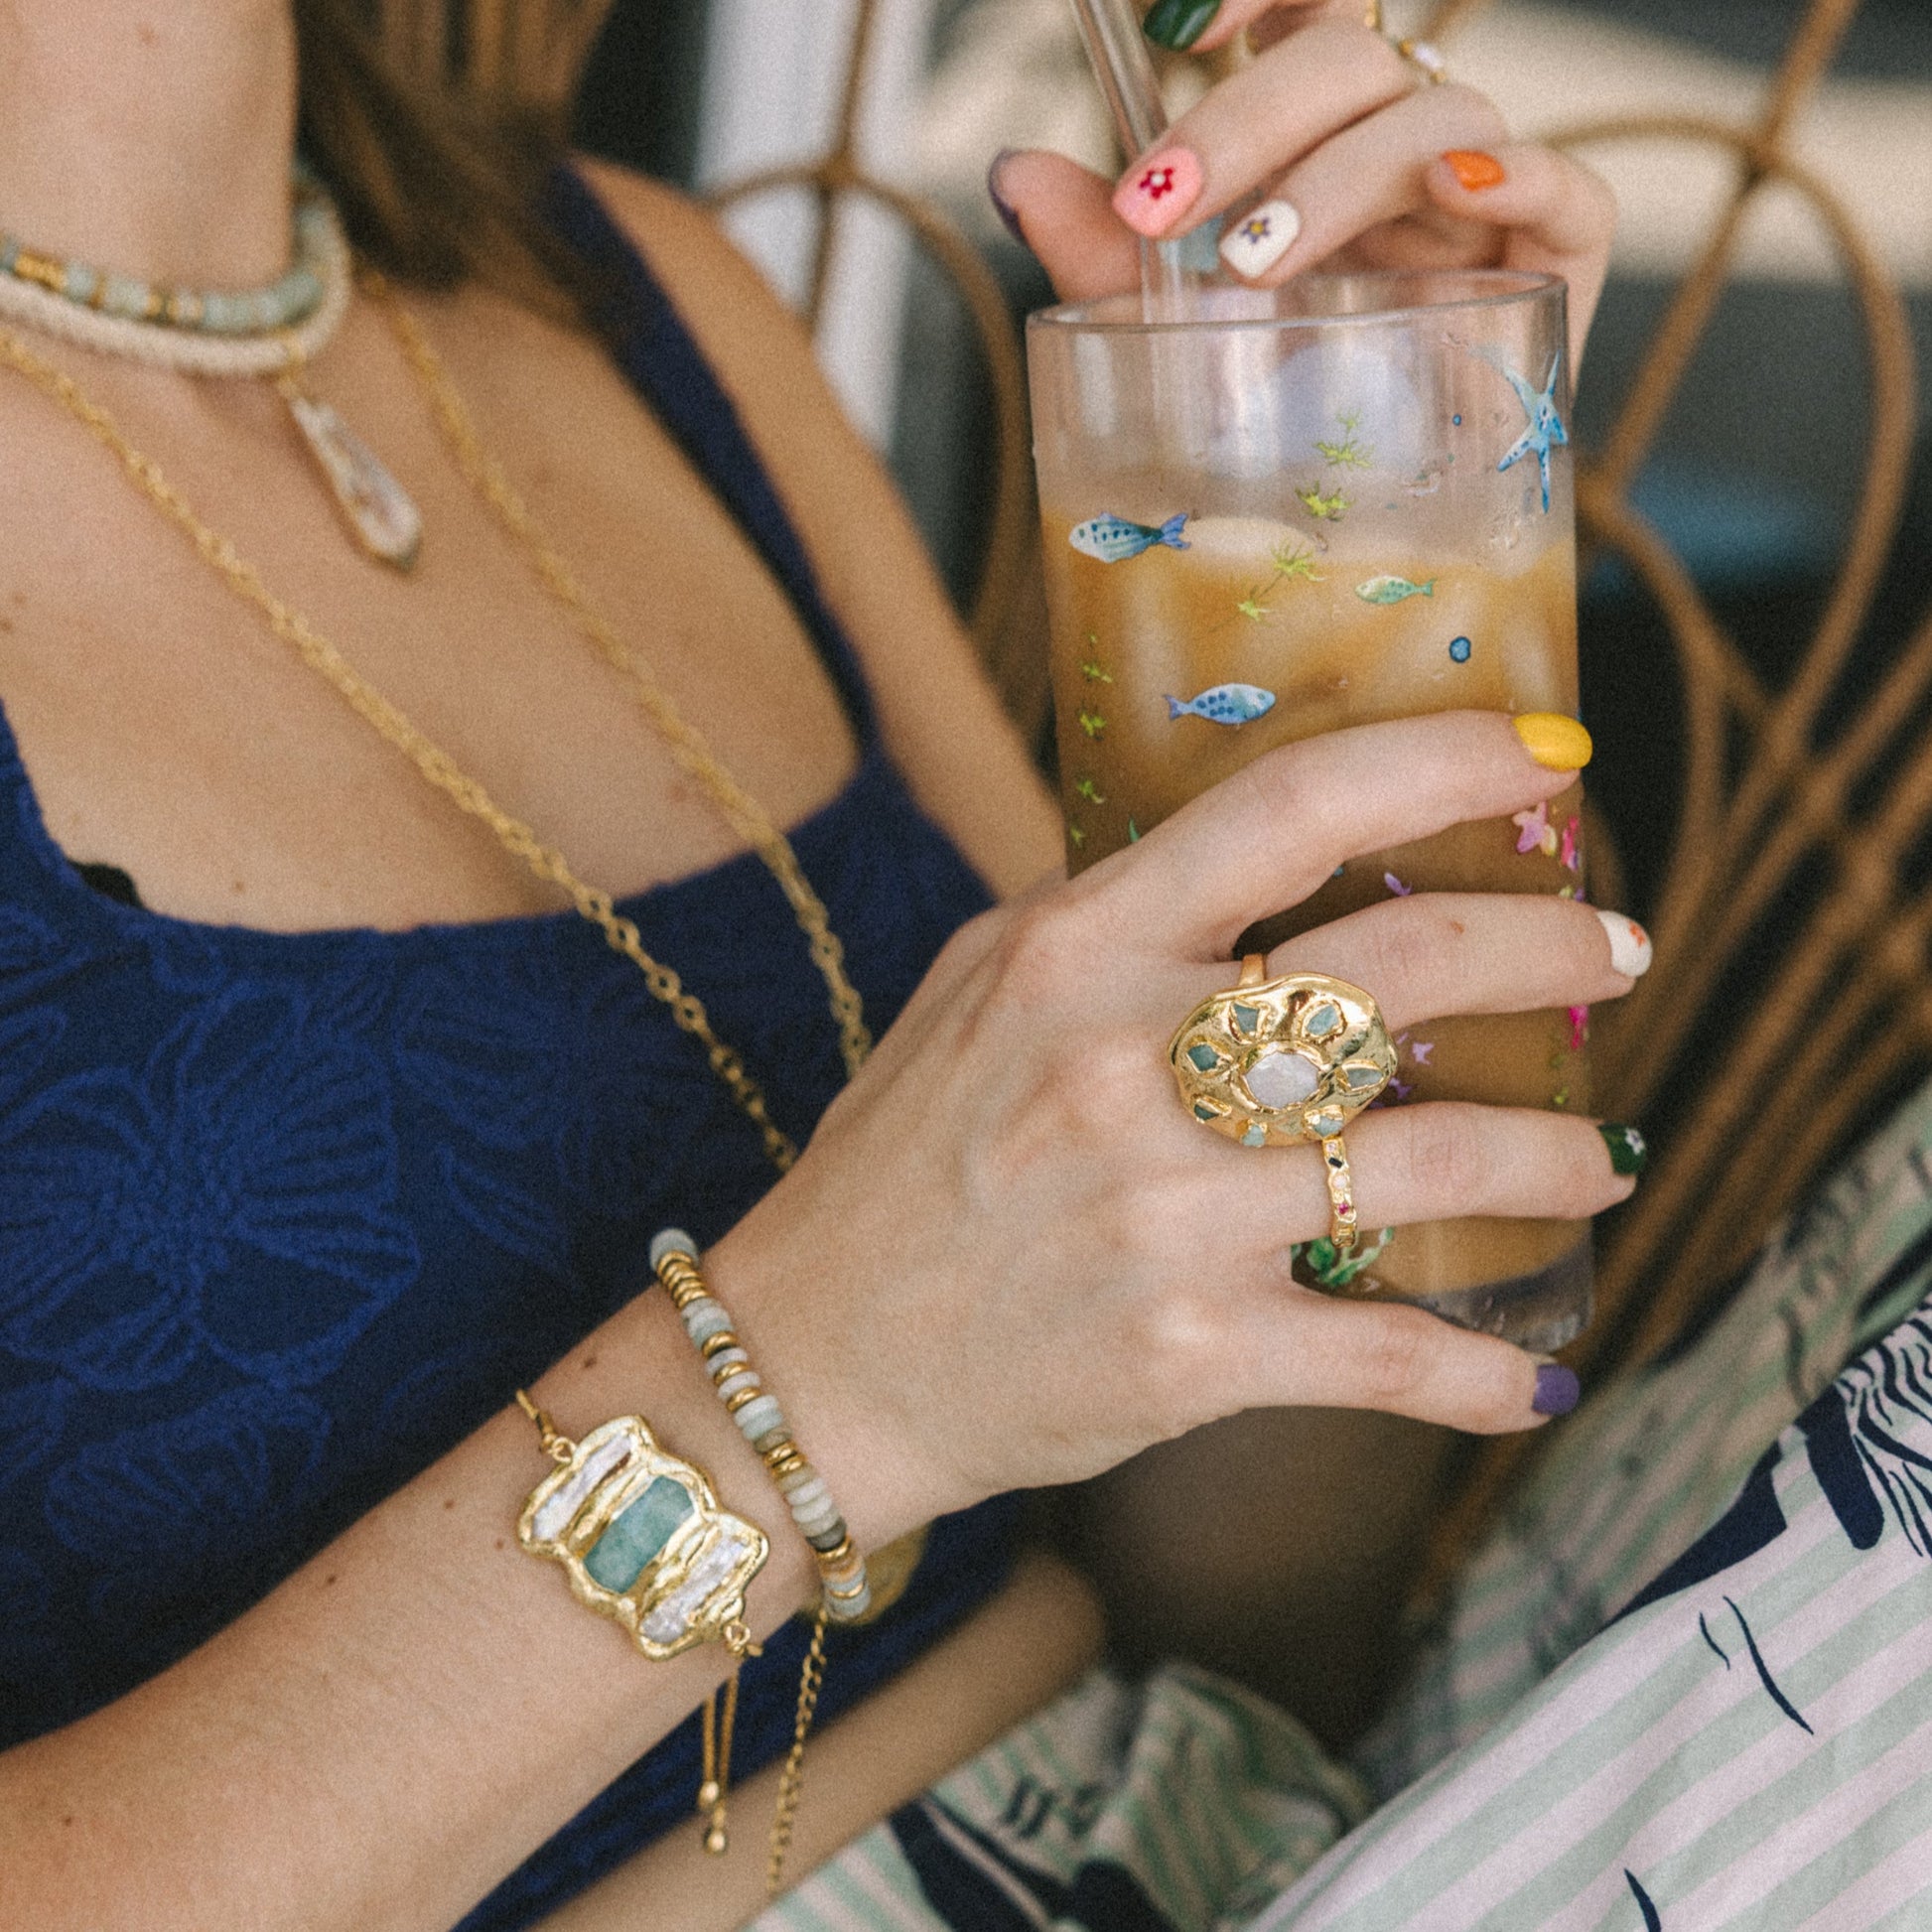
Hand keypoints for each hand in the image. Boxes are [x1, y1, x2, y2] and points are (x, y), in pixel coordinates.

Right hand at [709, 713, 1640, 1549]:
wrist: (815, 1354)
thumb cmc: (902, 1160)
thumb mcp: (980, 987)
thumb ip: (1115, 915)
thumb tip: (1271, 861)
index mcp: (1077, 949)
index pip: (1291, 809)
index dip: (1442, 764)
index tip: (1545, 756)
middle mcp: (1129, 1065)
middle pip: (1402, 966)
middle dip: (1550, 946)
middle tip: (1615, 950)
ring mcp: (1168, 1213)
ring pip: (1440, 1161)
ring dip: (1561, 1156)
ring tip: (1602, 1157)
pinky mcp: (1193, 1352)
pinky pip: (1390, 1358)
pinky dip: (1488, 1376)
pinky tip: (1538, 1376)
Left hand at [991, 0, 1615, 369]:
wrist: (1379, 523)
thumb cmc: (1280, 406)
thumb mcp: (1173, 324)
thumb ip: (1102, 250)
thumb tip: (1011, 171)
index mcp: (1315, 131)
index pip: (1304, 6)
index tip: (1172, 26)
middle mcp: (1400, 139)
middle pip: (1349, 56)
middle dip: (1245, 119)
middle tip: (1161, 202)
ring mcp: (1483, 192)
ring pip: (1432, 116)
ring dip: (1336, 178)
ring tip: (1252, 262)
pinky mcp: (1556, 256)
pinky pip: (1565, 185)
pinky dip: (1514, 173)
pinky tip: (1454, 191)